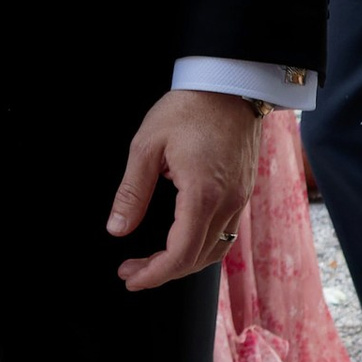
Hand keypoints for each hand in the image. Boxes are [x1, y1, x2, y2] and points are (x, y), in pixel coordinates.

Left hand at [107, 87, 263, 291]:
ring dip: (184, 263)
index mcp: (202, 194)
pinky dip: (201, 247)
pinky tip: (180, 241)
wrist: (231, 84)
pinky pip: (225, 233)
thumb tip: (117, 228)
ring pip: (215, 249)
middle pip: (198, 258)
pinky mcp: (244, 192)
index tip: (129, 277)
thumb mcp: (146, 146)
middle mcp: (228, 203)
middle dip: (163, 272)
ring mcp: (240, 199)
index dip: (154, 273)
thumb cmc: (188, 108)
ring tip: (153, 262)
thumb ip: (132, 192)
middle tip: (131, 271)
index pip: (181, 253)